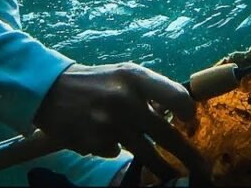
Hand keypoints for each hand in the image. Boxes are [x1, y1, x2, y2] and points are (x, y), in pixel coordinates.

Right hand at [34, 62, 210, 183]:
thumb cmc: (96, 81)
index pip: (176, 96)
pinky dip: (113, 149)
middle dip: (187, 156)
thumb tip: (178, 115)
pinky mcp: (94, 143)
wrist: (50, 89)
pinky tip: (101, 136)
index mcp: (135, 78)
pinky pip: (114, 152)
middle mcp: (125, 101)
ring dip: (162, 168)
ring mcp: (109, 125)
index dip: (188, 111)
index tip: (190, 121)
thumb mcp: (124, 74)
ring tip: (171, 176)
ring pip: (146, 155)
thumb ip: (151, 91)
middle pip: (166, 135)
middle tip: (201, 170)